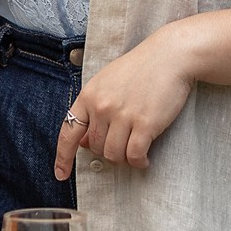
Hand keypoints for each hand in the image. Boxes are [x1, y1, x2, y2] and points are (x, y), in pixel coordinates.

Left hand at [53, 26, 196, 178]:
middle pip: (96, 148)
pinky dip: (139, 162)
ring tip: (135, 151)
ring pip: (114, 155)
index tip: (61, 174)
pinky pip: (134, 155)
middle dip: (108, 151)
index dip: (63, 157)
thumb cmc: (140, 68)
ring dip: (124, 158)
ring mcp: (122, 115)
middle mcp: (102, 106)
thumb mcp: (107, 82)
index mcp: (89, 95)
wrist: (170, 56)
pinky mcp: (144, 123)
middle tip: (123, 143)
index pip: (68, 132)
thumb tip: (84, 142)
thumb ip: (94, 108)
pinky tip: (145, 159)